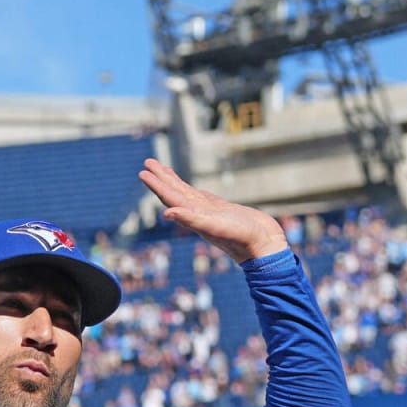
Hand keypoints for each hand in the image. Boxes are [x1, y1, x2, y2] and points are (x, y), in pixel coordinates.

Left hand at [139, 158, 287, 263]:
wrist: (264, 245)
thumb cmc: (241, 238)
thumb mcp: (214, 226)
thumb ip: (190, 219)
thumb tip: (166, 213)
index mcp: (193, 216)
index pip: (169, 197)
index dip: (156, 185)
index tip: (142, 171)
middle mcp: (198, 213)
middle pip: (174, 192)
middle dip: (160, 177)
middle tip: (147, 162)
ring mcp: (209, 212)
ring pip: (187, 192)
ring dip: (173, 181)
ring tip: (162, 168)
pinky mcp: (222, 210)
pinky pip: (202, 197)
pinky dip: (192, 190)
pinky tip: (189, 188)